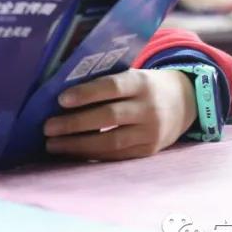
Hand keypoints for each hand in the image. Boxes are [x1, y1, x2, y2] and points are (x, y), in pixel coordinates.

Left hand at [43, 68, 195, 160]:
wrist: (184, 102)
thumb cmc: (142, 85)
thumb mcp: (131, 75)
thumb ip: (103, 82)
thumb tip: (59, 92)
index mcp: (141, 82)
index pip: (112, 87)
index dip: (86, 93)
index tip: (61, 99)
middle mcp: (149, 108)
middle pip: (109, 116)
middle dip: (75, 124)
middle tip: (47, 127)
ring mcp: (151, 132)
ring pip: (112, 142)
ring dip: (78, 145)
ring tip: (52, 145)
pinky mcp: (149, 151)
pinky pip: (117, 156)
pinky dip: (92, 155)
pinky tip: (71, 154)